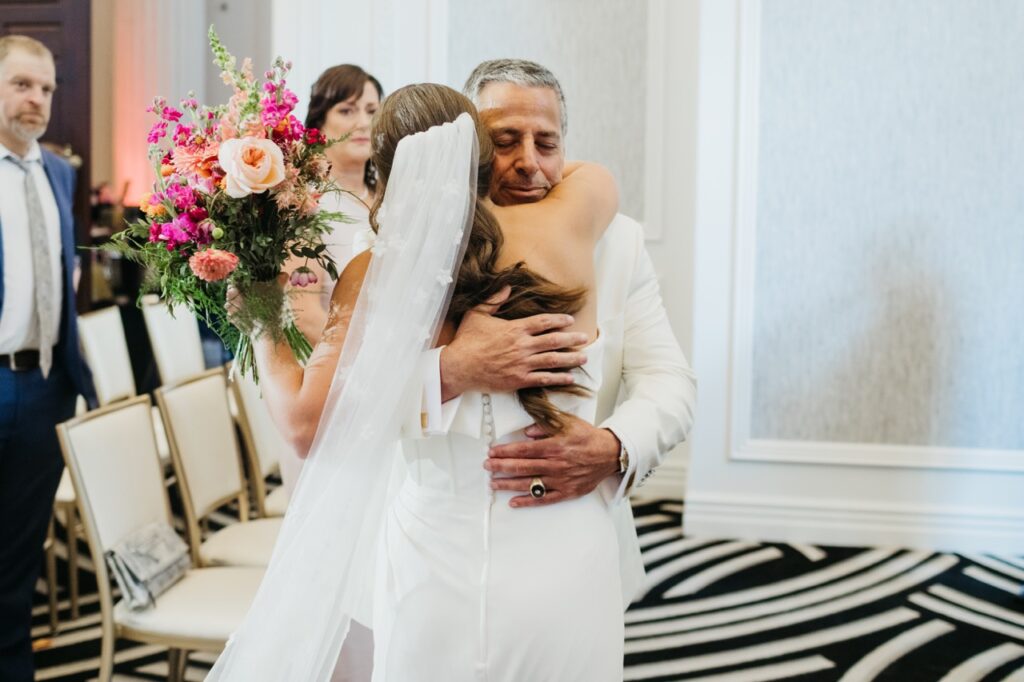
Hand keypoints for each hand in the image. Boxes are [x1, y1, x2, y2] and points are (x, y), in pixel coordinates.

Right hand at [440, 286, 591, 400]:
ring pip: (552, 360)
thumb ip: (494, 300)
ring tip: (584, 358)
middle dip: (572, 339)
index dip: (559, 320)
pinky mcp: (518, 380)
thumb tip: (506, 286)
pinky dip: (558, 379)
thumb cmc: (467, 340)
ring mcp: (522, 364)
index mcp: (515, 329)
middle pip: (554, 340)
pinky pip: (543, 379)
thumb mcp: (477, 314)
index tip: (570, 320)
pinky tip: (569, 378)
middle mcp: (522, 346)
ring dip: (570, 359)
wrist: (459, 366)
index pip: (543, 322)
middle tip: (585, 338)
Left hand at [485, 415, 620, 506]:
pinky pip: (544, 499)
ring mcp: (561, 480)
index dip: (505, 452)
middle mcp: (556, 464)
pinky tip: (513, 501)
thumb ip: (545, 426)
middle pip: (522, 467)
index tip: (492, 452)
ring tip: (493, 484)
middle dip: (501, 467)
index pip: (524, 450)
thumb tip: (526, 433)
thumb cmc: (587, 437)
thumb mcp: (568, 423)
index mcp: (555, 446)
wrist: (610, 454)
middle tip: (487, 467)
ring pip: (529, 484)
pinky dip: (527, 501)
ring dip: (509, 484)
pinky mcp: (567, 492)